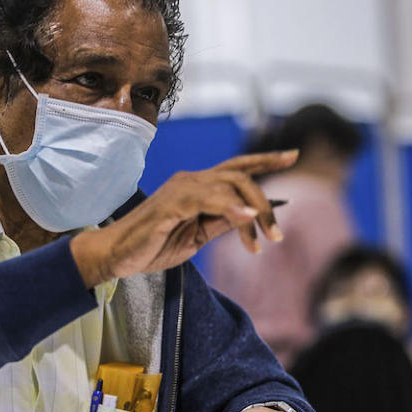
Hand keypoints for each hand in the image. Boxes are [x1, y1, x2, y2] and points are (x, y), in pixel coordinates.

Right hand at [71, 151, 297, 283]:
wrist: (118, 256)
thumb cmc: (154, 245)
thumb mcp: (197, 236)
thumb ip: (221, 222)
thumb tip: (249, 214)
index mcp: (199, 186)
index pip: (238, 167)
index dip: (266, 159)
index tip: (294, 155)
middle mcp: (191, 180)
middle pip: (240, 176)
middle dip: (265, 203)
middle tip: (277, 235)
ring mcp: (180, 189)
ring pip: (229, 187)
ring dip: (252, 212)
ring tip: (266, 239)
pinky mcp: (170, 204)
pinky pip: (207, 200)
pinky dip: (230, 208)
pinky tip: (246, 219)